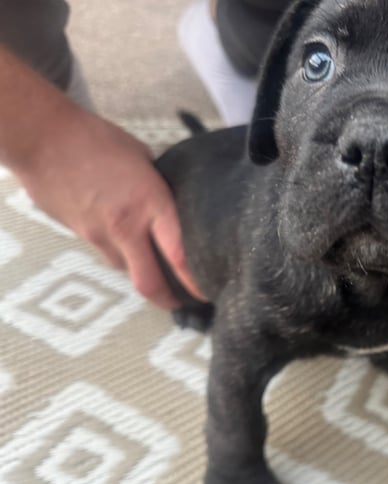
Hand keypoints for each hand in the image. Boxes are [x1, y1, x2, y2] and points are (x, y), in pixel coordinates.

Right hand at [16, 106, 204, 308]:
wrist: (42, 138)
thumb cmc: (97, 138)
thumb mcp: (143, 158)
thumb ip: (158, 187)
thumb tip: (168, 202)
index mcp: (150, 205)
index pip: (178, 255)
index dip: (194, 281)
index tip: (205, 291)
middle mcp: (126, 228)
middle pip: (148, 282)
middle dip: (167, 299)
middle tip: (181, 301)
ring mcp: (98, 235)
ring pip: (125, 268)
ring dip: (139, 268)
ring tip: (152, 262)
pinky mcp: (77, 235)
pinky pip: (103, 251)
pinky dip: (117, 250)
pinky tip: (120, 236)